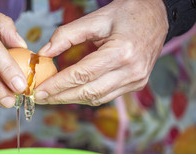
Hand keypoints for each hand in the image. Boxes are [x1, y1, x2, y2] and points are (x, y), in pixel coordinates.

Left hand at [35, 0, 167, 105]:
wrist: (156, 15)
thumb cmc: (127, 12)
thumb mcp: (95, 18)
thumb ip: (66, 35)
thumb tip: (43, 54)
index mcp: (122, 51)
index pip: (81, 75)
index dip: (57, 85)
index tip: (39, 91)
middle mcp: (131, 70)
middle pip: (88, 92)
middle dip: (60, 97)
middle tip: (39, 98)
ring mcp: (136, 80)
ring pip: (96, 98)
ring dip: (72, 99)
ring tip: (51, 97)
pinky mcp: (136, 84)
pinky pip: (106, 96)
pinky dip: (86, 96)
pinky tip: (71, 93)